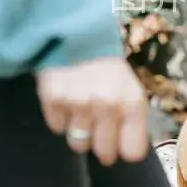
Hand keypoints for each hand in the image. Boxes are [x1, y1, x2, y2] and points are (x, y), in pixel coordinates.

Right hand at [35, 56, 149, 166]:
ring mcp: (79, 103)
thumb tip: (129, 152)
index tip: (118, 144)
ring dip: (78, 131)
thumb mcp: (128, 88)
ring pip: (78, 144)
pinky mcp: (54, 100)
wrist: (73, 34)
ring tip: (79, 108)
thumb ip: (131, 118)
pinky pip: (57, 128)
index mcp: (132, 102)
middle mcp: (108, 105)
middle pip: (104, 153)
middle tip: (96, 128)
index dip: (124, 149)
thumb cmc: (105, 68)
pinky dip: (60, 117)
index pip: (133, 151)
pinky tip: (65, 98)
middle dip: (100, 145)